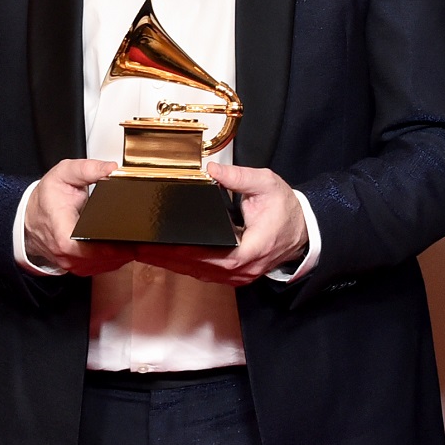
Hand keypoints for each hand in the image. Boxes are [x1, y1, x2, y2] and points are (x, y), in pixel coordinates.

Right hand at [23, 159, 137, 276]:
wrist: (29, 219)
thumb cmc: (46, 199)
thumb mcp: (62, 175)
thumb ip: (87, 169)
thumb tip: (110, 168)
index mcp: (62, 234)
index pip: (87, 249)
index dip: (109, 247)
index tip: (128, 237)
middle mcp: (67, 255)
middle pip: (104, 258)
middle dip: (125, 247)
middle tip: (142, 232)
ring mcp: (73, 265)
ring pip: (107, 265)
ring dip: (123, 254)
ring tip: (136, 237)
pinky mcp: (79, 268)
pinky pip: (103, 267)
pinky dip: (116, 257)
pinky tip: (123, 244)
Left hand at [136, 162, 307, 286]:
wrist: (305, 230)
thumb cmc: (287, 209)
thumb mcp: (266, 184)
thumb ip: (238, 177)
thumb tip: (212, 169)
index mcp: (252, 249)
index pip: (215, 255)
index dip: (187, 252)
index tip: (162, 243)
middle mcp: (243, 269)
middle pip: (198, 267)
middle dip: (167, 257)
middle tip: (138, 246)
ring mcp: (238, 275)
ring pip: (198, 272)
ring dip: (170, 263)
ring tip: (143, 251)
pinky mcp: (233, 275)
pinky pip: (204, 273)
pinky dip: (183, 265)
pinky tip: (163, 257)